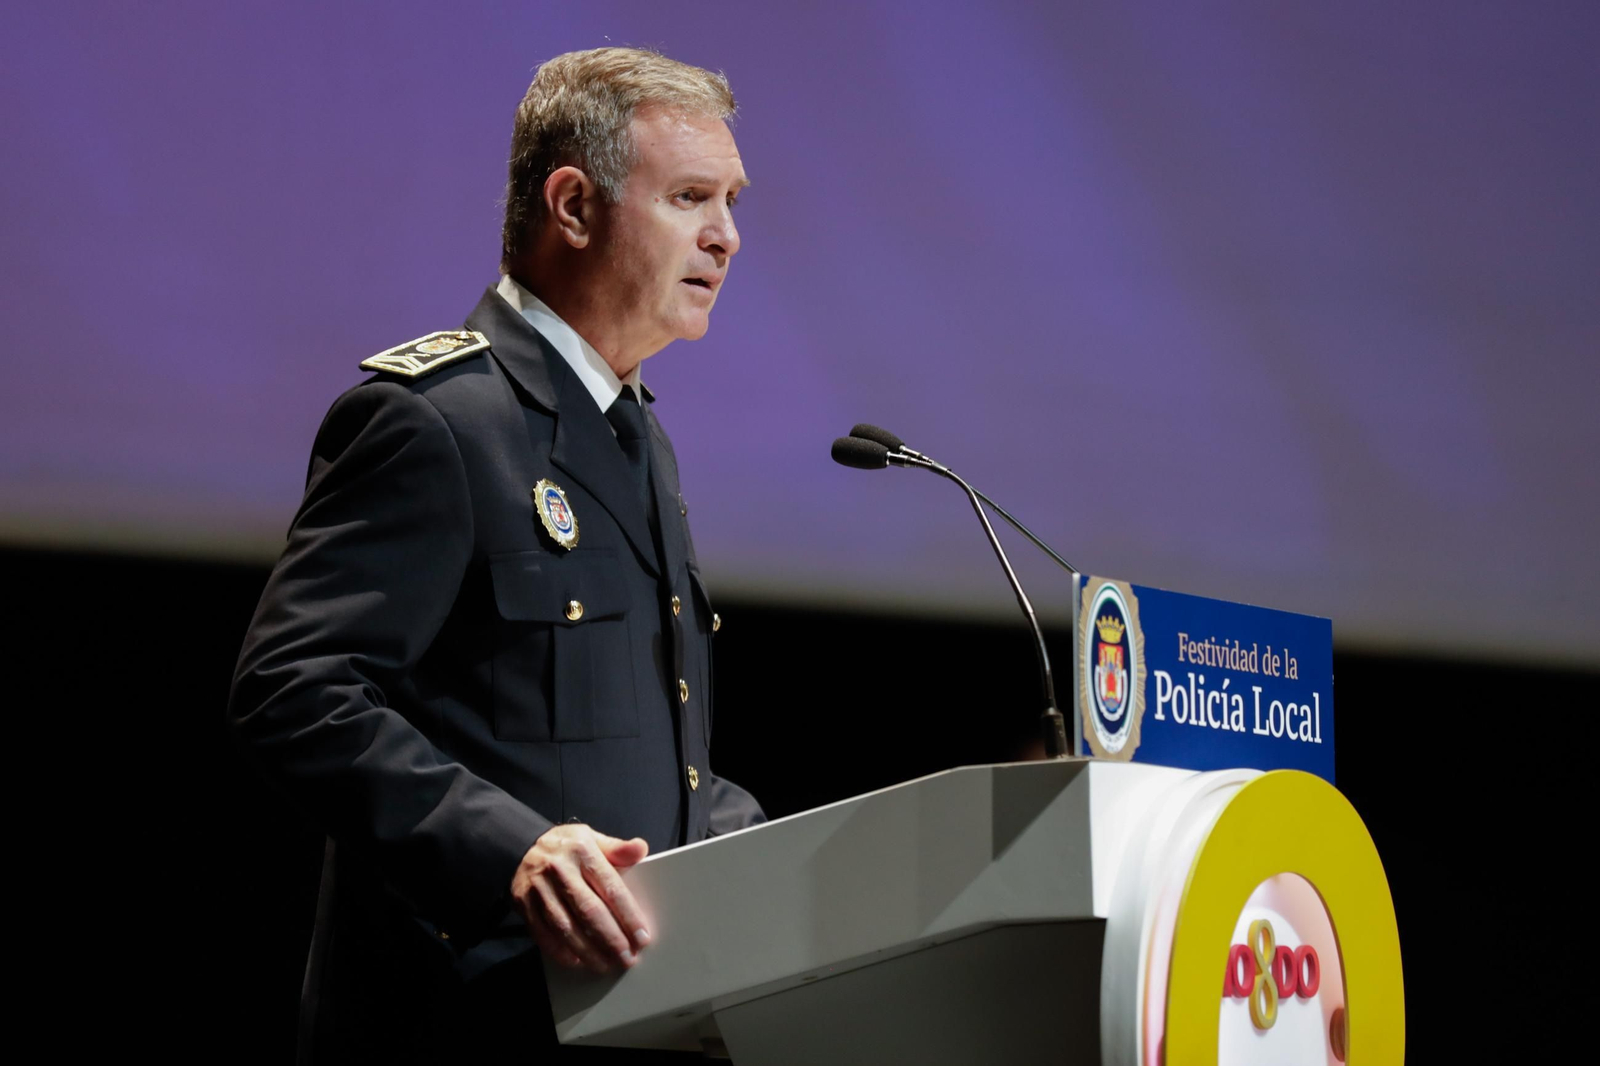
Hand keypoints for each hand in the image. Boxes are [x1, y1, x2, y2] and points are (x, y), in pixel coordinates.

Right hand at [510, 824, 650, 972]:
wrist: (518, 847)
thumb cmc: (565, 847)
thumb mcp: (592, 838)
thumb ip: (617, 848)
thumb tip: (640, 848)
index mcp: (582, 851)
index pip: (611, 887)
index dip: (628, 915)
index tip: (642, 937)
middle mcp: (559, 870)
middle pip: (589, 911)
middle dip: (611, 939)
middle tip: (627, 958)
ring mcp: (539, 889)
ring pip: (566, 927)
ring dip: (588, 951)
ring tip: (606, 965)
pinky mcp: (523, 905)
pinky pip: (542, 933)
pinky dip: (560, 951)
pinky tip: (576, 960)